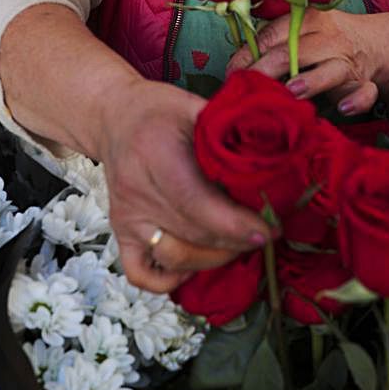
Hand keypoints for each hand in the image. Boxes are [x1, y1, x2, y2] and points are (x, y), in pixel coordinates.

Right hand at [96, 77, 270, 291]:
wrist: (113, 117)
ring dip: (213, 259)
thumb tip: (275, 162)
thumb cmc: (160, 111)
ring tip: (238, 246)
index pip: (196, 201)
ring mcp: (126, 215)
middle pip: (192, 233)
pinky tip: (194, 268)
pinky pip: (139, 272)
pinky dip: (168, 282)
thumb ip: (230, 133)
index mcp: (156, 152)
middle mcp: (136, 189)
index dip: (235, 224)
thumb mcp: (196, 108)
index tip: (267, 229)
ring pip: (174, 256)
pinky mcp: (119, 230)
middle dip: (236, 242)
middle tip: (265, 235)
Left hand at [227, 8, 379, 114]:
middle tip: (251, 85)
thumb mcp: (299, 33)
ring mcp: (347, 60)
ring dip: (312, 80)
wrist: (371, 42)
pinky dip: (358, 100)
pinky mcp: (362, 82)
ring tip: (293, 91)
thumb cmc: (322, 40)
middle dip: (270, 68)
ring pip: (331, 69)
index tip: (233, 72)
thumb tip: (237, 66)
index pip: (273, 35)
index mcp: (307, 20)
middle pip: (296, 51)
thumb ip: (272, 44)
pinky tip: (344, 108)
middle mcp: (328, 38)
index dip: (250, 54)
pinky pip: (365, 91)